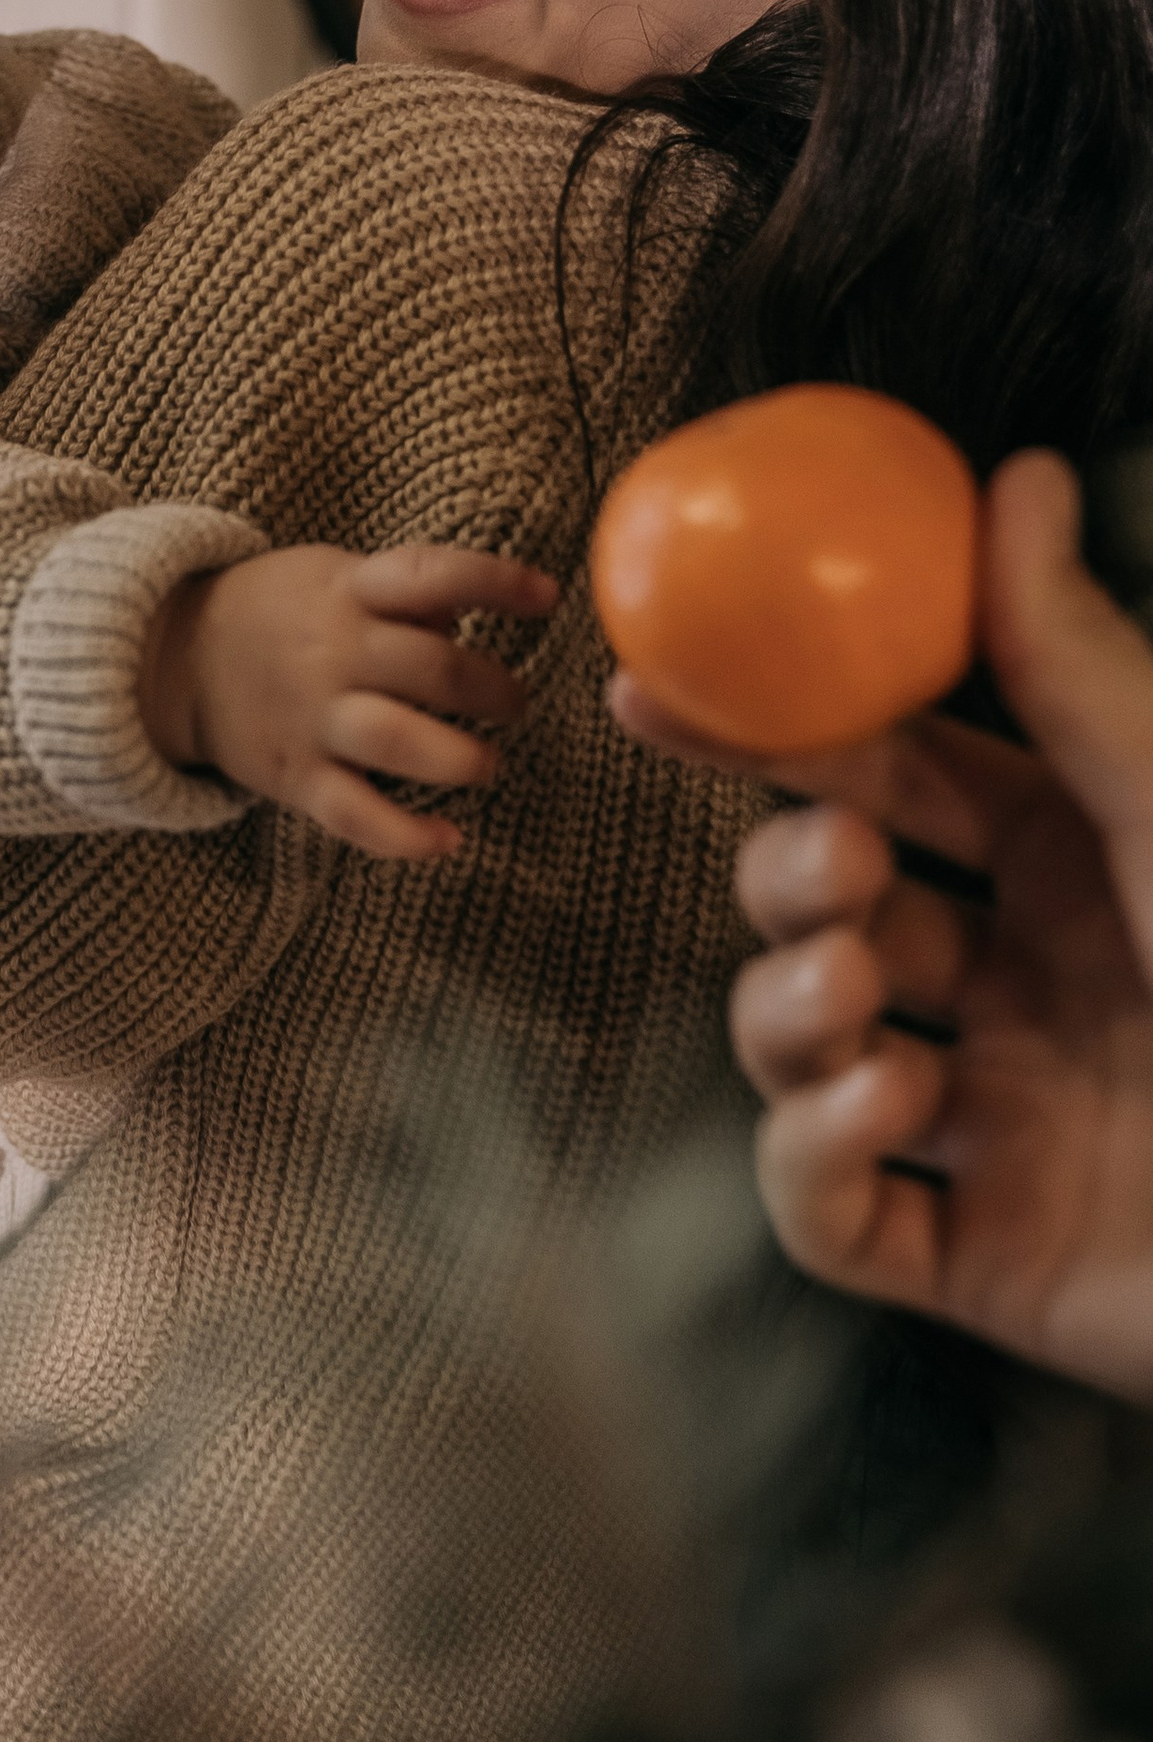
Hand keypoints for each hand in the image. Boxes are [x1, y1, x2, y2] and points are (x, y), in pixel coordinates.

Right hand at [140, 543, 560, 857]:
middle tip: (513, 703)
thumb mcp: (333, 576)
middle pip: (435, 669)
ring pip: (400, 742)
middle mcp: (334, 652)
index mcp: (348, 592)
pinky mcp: (296, 776)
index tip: (549, 598)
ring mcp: (312, 718)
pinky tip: (446, 840)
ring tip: (485, 764)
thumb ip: (403, 594)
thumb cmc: (279, 612)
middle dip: (496, 691)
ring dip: (462, 759)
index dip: (495, 583)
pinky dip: (406, 838)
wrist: (179, 657)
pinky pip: (356, 816)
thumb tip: (475, 613)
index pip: (432, 575)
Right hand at [612, 451, 1152, 1402]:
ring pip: (803, 1054)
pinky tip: (882, 1109)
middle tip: (838, 870)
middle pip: (824, 909)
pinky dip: (813, 1158)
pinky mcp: (987, 1266)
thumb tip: (1009, 475)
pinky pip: (831, 1217)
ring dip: (789, 1011)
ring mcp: (1004, 1134)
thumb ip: (1077, 660)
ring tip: (861, 1000)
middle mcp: (1034, 995)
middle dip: (785, 876)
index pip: (891, 781)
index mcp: (1087, 875)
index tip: (653, 690)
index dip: (771, 737)